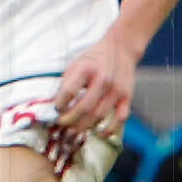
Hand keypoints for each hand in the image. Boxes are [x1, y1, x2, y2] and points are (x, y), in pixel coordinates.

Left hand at [52, 27, 136, 142]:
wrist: (121, 48)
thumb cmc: (94, 58)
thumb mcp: (76, 64)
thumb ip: (67, 82)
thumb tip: (55, 104)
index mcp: (86, 69)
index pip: (69, 91)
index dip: (59, 104)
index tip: (55, 110)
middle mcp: (102, 80)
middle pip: (84, 107)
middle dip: (69, 120)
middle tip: (61, 125)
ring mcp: (116, 90)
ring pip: (99, 115)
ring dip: (85, 126)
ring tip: (74, 132)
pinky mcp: (127, 97)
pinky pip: (120, 118)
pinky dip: (109, 129)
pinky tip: (99, 133)